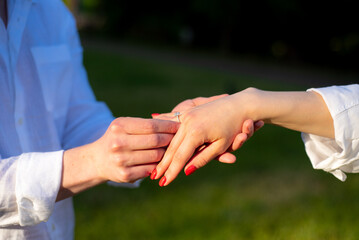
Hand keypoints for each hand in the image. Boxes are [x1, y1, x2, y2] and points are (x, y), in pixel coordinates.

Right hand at [58, 117, 178, 200]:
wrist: (98, 160)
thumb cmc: (119, 139)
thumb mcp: (126, 126)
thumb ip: (147, 125)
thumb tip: (176, 121)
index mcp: (119, 126)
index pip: (151, 125)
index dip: (168, 126)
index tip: (180, 125)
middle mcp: (118, 143)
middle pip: (156, 140)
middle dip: (171, 139)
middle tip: (181, 138)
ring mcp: (121, 160)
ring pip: (156, 155)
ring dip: (167, 153)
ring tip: (173, 149)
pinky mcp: (125, 175)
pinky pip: (151, 169)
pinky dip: (159, 165)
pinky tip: (163, 162)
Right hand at [151, 93, 263, 185]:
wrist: (240, 104)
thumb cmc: (233, 127)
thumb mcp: (220, 146)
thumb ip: (202, 159)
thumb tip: (187, 172)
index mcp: (195, 132)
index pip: (180, 157)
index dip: (171, 171)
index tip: (163, 183)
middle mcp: (187, 122)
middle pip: (172, 148)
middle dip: (163, 164)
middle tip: (154, 178)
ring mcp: (186, 116)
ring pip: (172, 138)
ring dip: (163, 153)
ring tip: (155, 166)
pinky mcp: (187, 112)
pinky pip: (173, 127)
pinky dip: (166, 137)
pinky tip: (155, 142)